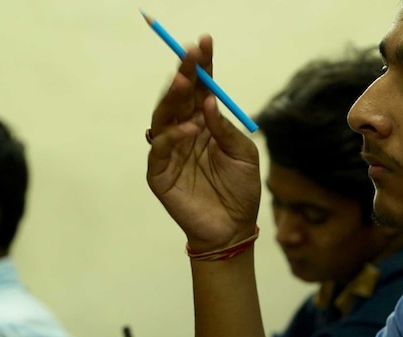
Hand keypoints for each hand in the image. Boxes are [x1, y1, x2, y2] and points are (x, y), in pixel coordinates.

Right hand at [146, 35, 260, 251]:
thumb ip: (225, 128)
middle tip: (189, 54)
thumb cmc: (240, 191)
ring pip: (164, 116)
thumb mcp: (243, 154)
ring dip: (171, 97)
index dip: (201, 66)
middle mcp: (185, 132)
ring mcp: (169, 151)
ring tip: (182, 81)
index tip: (204, 43)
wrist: (232, 228)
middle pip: (179, 97)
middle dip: (183, 73)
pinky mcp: (159, 173)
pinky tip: (190, 129)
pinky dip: (173, 136)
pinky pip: (160, 148)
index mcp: (205, 124)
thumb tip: (209, 101)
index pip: (200, 88)